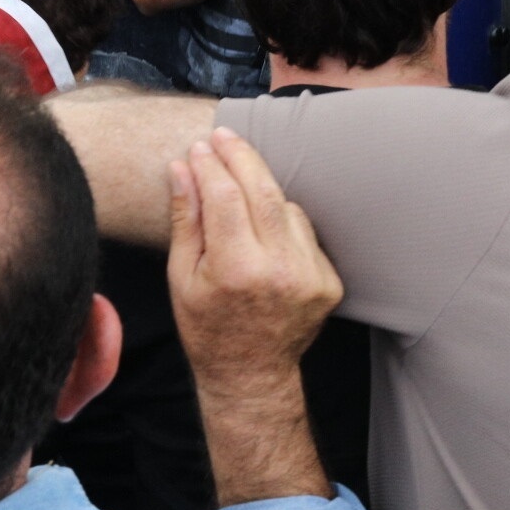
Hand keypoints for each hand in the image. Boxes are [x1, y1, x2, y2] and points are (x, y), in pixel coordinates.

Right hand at [168, 127, 343, 395]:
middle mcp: (280, 271)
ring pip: (285, 206)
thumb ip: (186, 219)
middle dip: (241, 156)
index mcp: (236, 271)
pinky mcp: (329, 281)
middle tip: (223, 135)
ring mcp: (310, 276)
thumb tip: (181, 168)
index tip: (198, 148)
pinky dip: (282, 219)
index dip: (209, 166)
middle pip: (262, 191)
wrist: (251, 374)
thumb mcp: (181, 277)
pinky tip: (263, 228)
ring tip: (237, 190)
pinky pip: (303, 230)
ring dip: (261, 189)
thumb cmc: (207, 326)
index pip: (224, 197)